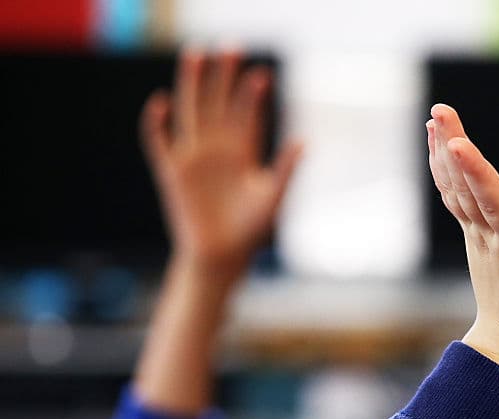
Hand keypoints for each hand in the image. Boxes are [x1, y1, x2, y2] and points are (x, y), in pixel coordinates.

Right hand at [140, 49, 301, 279]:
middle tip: (229, 47)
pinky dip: (157, 123)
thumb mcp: (273, 197)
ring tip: (195, 54)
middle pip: (218, 104)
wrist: (221, 255)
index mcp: (243, 154)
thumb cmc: (251, 231)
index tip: (261, 75)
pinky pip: (159, 142)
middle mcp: (218, 149)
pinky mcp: (172, 172)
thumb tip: (304, 141)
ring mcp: (193, 158)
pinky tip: (161, 102)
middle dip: (223, 76)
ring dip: (192, 84)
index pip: (247, 116)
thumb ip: (285, 169)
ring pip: (191, 111)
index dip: (252, 95)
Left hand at [427, 104, 498, 393]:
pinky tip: (439, 146)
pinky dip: (445, 170)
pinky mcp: (477, 236)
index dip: (477, 172)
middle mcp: (491, 237)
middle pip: (468, 186)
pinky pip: (456, 197)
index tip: (456, 144)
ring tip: (436, 117)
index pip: (495, 203)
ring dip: (443, 152)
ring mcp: (479, 236)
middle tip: (440, 110)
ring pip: (456, 189)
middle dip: (453, 146)